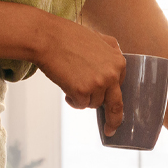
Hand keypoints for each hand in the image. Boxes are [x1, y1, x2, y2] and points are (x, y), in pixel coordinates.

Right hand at [34, 16, 126, 133]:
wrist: (48, 38)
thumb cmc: (69, 36)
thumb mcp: (99, 38)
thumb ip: (111, 50)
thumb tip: (115, 63)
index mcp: (118, 62)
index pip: (119, 86)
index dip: (108, 92)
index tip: (110, 104)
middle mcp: (112, 74)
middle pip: (116, 105)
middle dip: (114, 120)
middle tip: (110, 130)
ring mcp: (98, 84)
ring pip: (93, 104)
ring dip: (82, 98)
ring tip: (71, 81)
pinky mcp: (82, 91)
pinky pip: (80, 105)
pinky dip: (72, 100)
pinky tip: (66, 87)